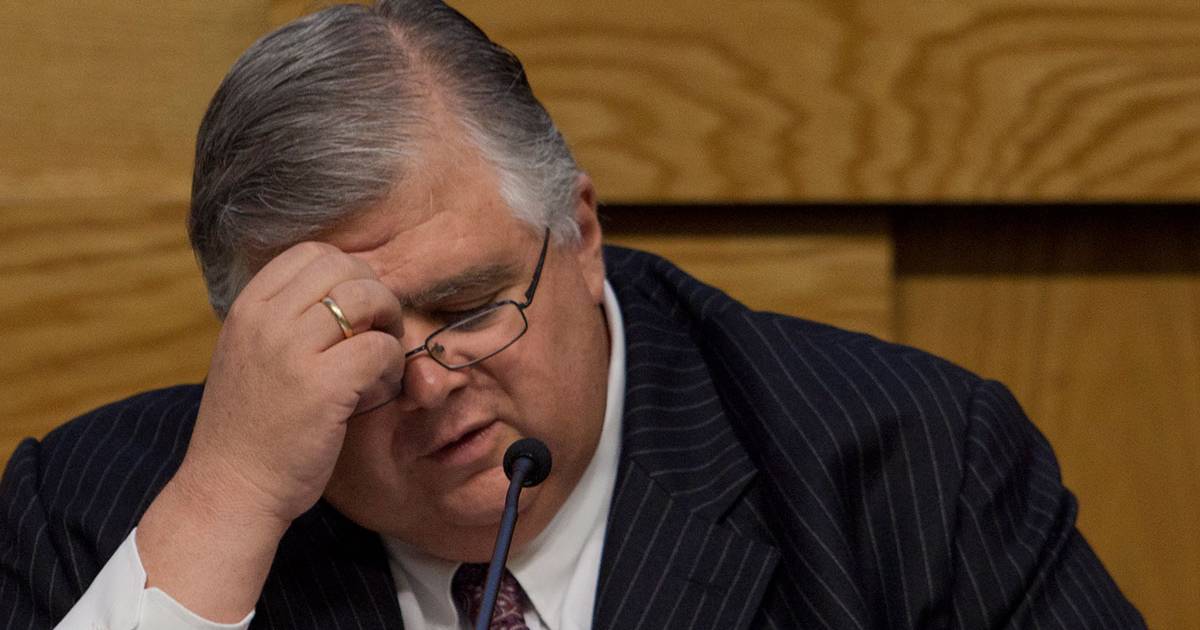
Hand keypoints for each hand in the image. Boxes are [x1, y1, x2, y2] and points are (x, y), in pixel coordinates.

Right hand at [184, 241, 405, 524]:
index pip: (312, 253)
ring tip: (381, 361)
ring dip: (388, 326)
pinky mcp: (321, 386)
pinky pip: (379, 348)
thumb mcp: (252, 357)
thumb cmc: (251, 431)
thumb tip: (348, 291)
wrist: (230, 491)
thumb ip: (286, 322)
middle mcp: (265, 320)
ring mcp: (291, 351)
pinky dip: (391, 366)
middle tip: (380, 332)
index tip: (356, 312)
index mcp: (248, 309)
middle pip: (344, 267)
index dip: (348, 275)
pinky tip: (379, 391)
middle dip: (375, 294)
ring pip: (367, 299)